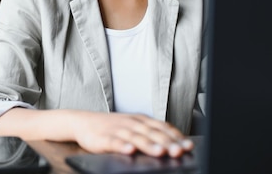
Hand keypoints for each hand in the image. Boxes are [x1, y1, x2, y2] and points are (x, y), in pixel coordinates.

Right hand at [70, 111, 192, 157]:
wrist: (82, 121)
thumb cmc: (111, 127)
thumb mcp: (133, 126)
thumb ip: (151, 133)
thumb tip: (174, 145)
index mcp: (140, 120)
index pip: (162, 127)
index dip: (175, 136)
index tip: (188, 145)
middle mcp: (131, 123)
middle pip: (152, 133)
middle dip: (167, 142)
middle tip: (179, 150)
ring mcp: (117, 130)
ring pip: (136, 138)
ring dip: (149, 145)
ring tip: (160, 152)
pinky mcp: (103, 138)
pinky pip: (114, 142)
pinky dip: (122, 146)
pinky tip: (129, 151)